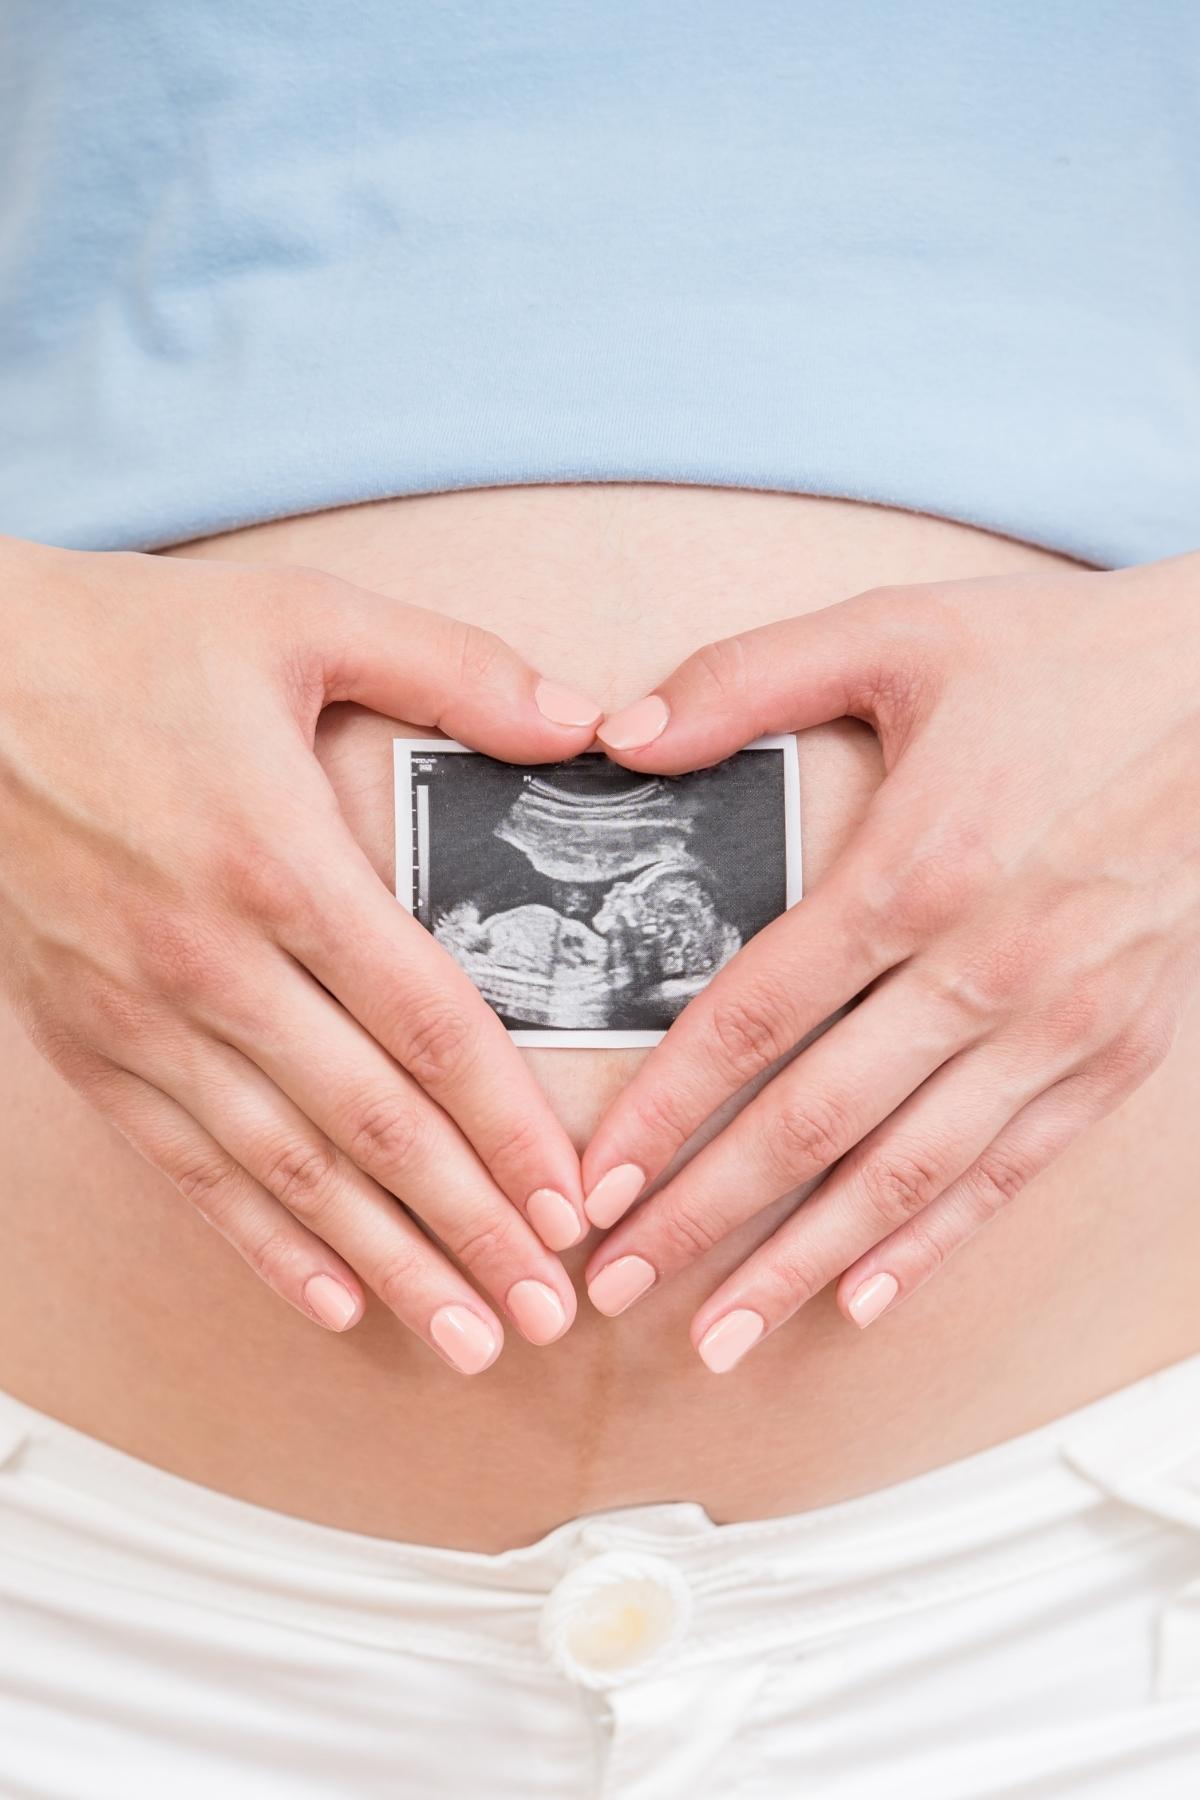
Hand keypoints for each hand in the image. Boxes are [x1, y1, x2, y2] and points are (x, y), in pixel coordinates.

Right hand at [0, 535, 602, 1369]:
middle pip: (369, 1124)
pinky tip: (325, 1297)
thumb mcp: (306, 620)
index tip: (568, 1200)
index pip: (425, 1025)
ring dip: (380, 1261)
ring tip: (462, 1333)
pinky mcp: (87, 1043)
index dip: (506, 1126)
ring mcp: (141, 1015)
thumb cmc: (128, 646)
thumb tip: (583, 724)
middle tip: (542, 1310)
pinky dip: (256, 1240)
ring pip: (283, 1169)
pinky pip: (183, 1166)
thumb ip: (456, 670)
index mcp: (280, 861)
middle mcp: (212, 961)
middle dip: (468, 1228)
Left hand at [579, 556, 1199, 1367]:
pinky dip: (935, 1244)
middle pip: (813, 1123)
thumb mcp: (896, 631)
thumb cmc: (1065, 663)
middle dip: (702, 1216)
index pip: (754, 1019)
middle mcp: (983, 968)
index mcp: (914, 870)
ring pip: (906, 1175)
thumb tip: (616, 735)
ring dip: (802, 1262)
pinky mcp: (1113, 1054)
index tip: (592, 1182)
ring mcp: (1057, 1025)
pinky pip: (1010, 1172)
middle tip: (613, 1286)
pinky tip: (863, 1299)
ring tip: (718, 1332)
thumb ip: (744, 678)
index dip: (664, 1112)